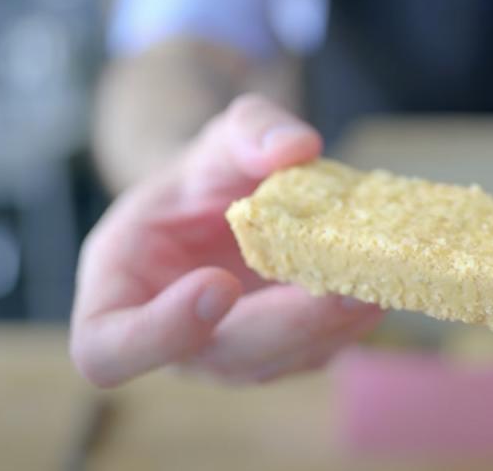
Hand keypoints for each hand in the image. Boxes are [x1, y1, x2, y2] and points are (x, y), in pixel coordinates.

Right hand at [71, 95, 382, 386]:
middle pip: (224, 359)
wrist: (232, 202)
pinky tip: (384, 281)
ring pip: (282, 361)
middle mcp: (179, 340)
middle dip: (288, 326)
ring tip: (379, 281)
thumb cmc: (206, 175)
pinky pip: (319, 350)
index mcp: (119, 294)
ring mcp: (236, 353)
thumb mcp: (216, 137)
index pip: (109, 349)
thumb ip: (248, 130)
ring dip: (333, 327)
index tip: (220, 283)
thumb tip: (296, 147)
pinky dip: (353, 319)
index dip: (160, 333)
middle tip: (344, 288)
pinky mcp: (288, 351)